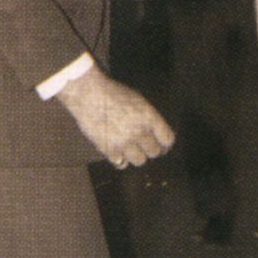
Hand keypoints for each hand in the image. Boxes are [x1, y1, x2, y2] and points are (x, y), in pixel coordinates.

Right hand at [57, 69, 174, 167]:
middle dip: (151, 149)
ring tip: (131, 149)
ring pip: (140, 161)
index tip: (162, 143)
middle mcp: (139, 132)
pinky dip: (121, 159)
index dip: (165, 142)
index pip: (168, 139)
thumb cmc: (113, 93)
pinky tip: (119, 152)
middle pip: (155, 152)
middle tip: (146, 146)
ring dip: (137, 155)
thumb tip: (157, 133)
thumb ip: (149, 118)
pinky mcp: (109, 150)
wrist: (90, 95)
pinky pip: (121, 164)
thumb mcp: (139, 101)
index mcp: (149, 118)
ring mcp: (124, 143)